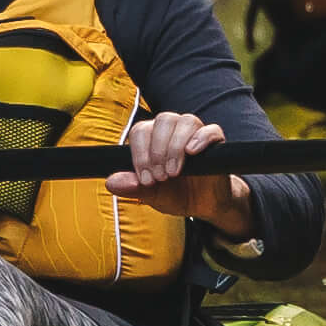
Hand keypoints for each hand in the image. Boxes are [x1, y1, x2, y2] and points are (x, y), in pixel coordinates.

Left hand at [110, 108, 256, 240]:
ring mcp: (195, 134)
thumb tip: (110, 182)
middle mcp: (173, 131)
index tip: (145, 178)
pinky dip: (201, 139)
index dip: (140, 153)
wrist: (204, 205)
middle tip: (161, 177)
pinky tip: (192, 153)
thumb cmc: (176, 194)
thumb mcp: (152, 195)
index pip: (141, 131)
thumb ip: (133, 187)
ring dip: (176, 146)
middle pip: (163, 120)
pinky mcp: (216, 142)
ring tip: (174, 171)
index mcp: (154, 138)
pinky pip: (211, 130)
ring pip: (185, 121)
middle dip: (158, 150)